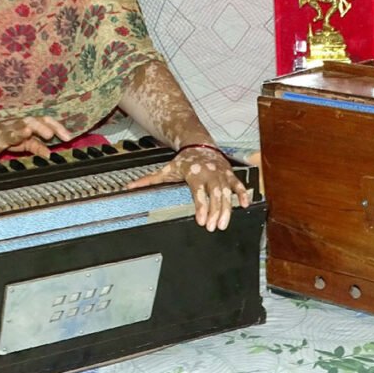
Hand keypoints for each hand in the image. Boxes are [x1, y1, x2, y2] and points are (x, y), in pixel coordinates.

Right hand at [0, 116, 73, 158]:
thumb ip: (39, 146)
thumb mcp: (27, 142)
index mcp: (28, 123)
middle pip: (30, 122)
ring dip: (18, 132)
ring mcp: (2, 133)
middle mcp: (16, 125)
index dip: (57, 127)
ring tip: (26, 131)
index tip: (68, 138)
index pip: (45, 120)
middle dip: (40, 127)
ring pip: (11, 132)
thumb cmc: (10, 136)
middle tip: (49, 134)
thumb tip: (50, 155)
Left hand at [126, 145, 250, 231]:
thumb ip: (149, 180)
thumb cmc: (184, 161)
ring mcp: (221, 173)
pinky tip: (244, 205)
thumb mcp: (166, 170)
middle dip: (215, 211)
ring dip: (227, 208)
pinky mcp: (229, 174)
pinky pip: (238, 184)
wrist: (200, 144)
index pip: (198, 192)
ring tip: (224, 223)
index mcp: (194, 173)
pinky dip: (242, 194)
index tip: (201, 221)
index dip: (201, 207)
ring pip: (227, 191)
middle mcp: (209, 173)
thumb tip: (129, 187)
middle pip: (215, 194)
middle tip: (214, 227)